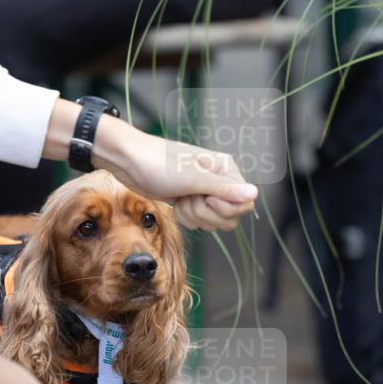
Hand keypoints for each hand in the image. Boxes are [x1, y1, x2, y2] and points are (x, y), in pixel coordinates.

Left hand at [43, 100, 257, 230]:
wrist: (128, 162)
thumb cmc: (158, 163)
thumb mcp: (192, 178)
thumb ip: (225, 189)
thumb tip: (254, 194)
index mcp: (226, 169)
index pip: (245, 202)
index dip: (225, 208)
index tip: (205, 198)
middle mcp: (219, 180)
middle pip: (230, 216)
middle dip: (207, 214)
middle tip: (189, 198)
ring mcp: (205, 192)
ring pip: (214, 221)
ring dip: (194, 216)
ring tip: (180, 199)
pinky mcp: (191, 200)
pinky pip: (199, 220)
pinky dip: (186, 216)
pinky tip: (175, 202)